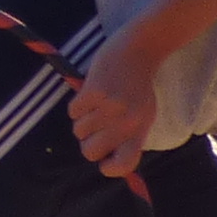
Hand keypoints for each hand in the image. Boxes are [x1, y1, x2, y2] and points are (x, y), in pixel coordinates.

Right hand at [64, 24, 167, 171]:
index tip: (105, 161)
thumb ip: (129, 135)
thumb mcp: (143, 113)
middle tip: (93, 130)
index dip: (110, 169)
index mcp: (140, 128)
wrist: (139, 48)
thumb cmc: (139, 84)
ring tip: (94, 106)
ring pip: (78, 131)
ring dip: (81, 121)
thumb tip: (107, 160)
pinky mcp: (94, 90)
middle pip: (91, 152)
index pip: (125, 164)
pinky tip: (90, 94)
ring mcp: (109, 106)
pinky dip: (77, 105)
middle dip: (86, 143)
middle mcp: (126, 121)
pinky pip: (73, 111)